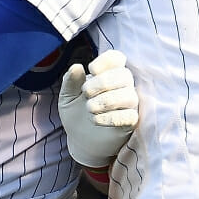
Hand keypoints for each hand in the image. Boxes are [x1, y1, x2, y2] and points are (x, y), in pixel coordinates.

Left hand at [58, 49, 138, 167]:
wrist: (79, 140)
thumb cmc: (76, 113)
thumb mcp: (67, 97)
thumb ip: (70, 82)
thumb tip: (77, 67)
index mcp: (107, 74)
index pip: (117, 58)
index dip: (106, 61)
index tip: (91, 69)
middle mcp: (122, 86)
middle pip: (125, 75)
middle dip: (104, 82)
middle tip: (86, 93)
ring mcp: (128, 105)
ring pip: (130, 95)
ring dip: (108, 100)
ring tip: (89, 108)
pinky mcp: (130, 123)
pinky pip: (130, 116)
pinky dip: (112, 117)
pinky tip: (95, 119)